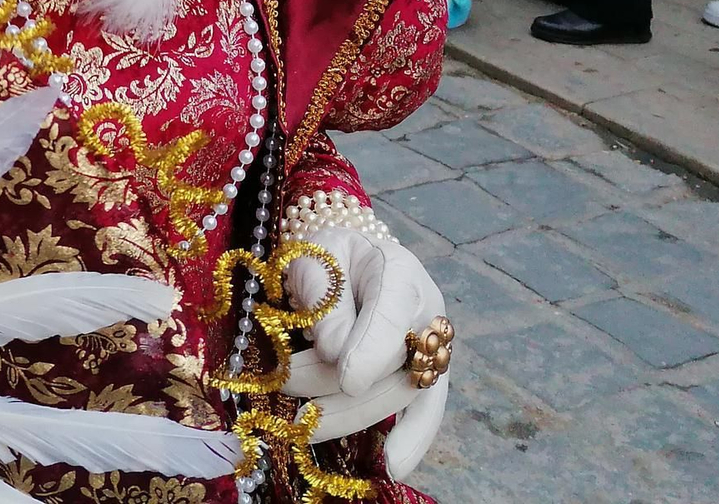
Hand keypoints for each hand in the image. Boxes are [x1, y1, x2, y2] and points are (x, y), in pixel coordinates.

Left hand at [283, 223, 448, 480]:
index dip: (372, 349)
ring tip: (303, 424)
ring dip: (350, 414)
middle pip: (391, 363)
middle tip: (285, 382)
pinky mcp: (428, 376)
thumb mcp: (316, 253)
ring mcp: (432, 347)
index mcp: (400, 271)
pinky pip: (426, 411)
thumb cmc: (330, 255)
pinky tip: (392, 465)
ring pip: (401, 394)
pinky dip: (411, 440)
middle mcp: (427, 312)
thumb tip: (333, 348)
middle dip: (335, 383)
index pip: (392, 313)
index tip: (347, 379)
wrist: (354, 257)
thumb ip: (322, 290)